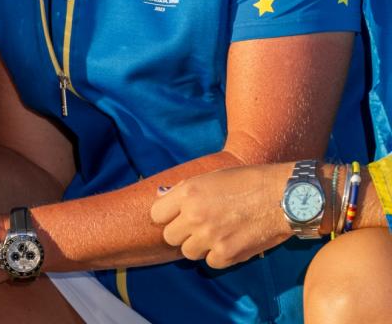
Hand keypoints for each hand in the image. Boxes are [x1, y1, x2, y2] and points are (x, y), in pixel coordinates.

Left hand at [150, 163, 295, 268]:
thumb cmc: (248, 182)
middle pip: (170, 237)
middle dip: (182, 233)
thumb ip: (184, 190)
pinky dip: (219, 256)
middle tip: (198, 227)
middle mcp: (194, 215)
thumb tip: (162, 197)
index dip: (167, 216)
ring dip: (199, 246)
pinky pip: (210, 262)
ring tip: (216, 234)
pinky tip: (230, 242)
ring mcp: (210, 236)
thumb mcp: (210, 177)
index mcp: (188, 193)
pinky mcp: (227, 254)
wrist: (283, 196)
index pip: (156, 214)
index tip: (177, 216)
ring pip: (188, 252)